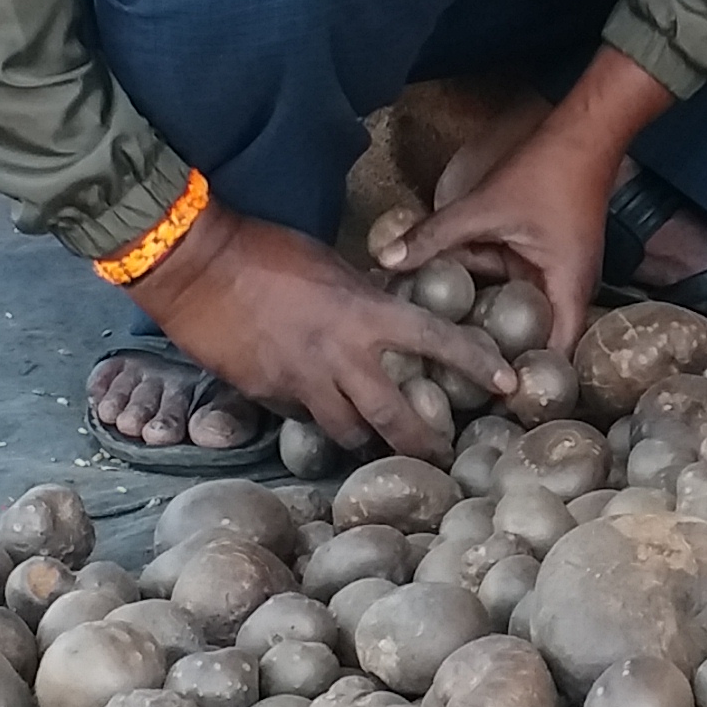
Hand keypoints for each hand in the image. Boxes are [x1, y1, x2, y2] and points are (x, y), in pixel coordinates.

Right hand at [130, 208, 509, 458]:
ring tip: (374, 444)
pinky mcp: (267, 397)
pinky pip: (302, 419)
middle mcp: (341, 357)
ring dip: (364, 440)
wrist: (197, 266)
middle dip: (421, 444)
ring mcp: (303, 383)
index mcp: (365, 314)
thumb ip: (361, 299)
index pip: (437, 340)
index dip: (477, 363)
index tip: (508, 384)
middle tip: (440, 456)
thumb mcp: (330, 267)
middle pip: (394, 419)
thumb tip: (381, 313)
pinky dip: (313, 419)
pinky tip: (314, 413)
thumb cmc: (266, 250)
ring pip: (347, 433)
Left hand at [378, 46, 677, 365]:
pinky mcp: (540, 258)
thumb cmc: (548, 173)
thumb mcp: (486, 208)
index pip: (552, 356)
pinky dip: (486, 294)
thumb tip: (387, 259)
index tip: (489, 405)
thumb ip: (435, 236)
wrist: (583, 133)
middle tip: (454, 389)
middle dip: (497, 361)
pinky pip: (511, 286)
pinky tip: (451, 303)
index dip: (523, 382)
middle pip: (532, 340)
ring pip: (517, 312)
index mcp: (568, 291)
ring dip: (488, 326)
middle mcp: (567, 290)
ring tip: (446, 356)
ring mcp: (554, 274)